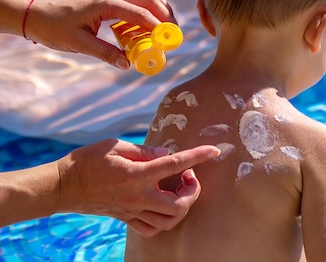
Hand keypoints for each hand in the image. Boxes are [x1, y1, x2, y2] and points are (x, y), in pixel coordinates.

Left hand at [24, 0, 174, 68]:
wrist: (37, 15)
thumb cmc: (55, 29)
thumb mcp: (79, 44)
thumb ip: (105, 53)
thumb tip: (128, 64)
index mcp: (104, 4)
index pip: (139, 12)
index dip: (157, 26)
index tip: (168, 40)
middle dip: (165, 14)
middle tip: (174, 33)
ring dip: (160, 7)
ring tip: (168, 26)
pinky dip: (149, 6)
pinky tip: (151, 22)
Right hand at [56, 138, 219, 236]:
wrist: (62, 186)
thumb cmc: (88, 160)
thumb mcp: (116, 145)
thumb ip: (145, 150)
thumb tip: (168, 153)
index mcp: (137, 174)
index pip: (176, 164)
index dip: (198, 156)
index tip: (214, 151)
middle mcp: (137, 196)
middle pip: (179, 206)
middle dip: (193, 192)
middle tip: (189, 177)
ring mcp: (132, 211)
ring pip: (168, 222)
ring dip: (182, 208)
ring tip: (179, 192)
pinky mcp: (125, 218)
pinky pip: (151, 229)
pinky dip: (164, 220)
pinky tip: (163, 205)